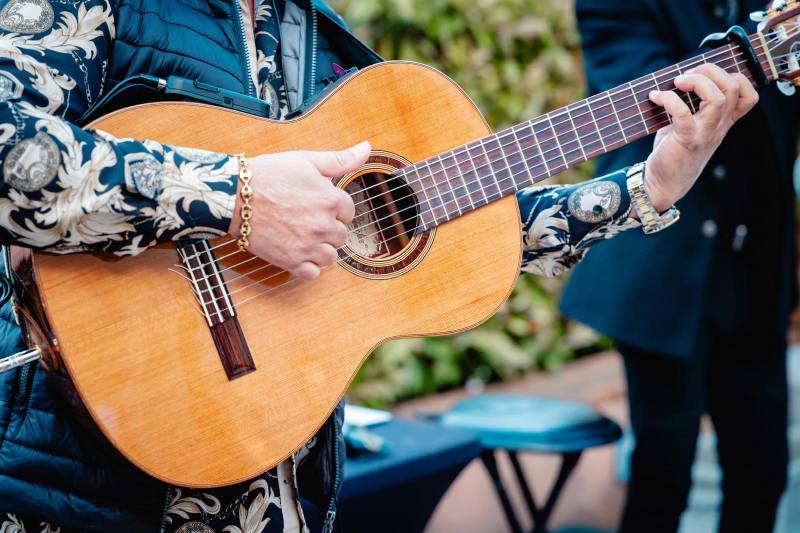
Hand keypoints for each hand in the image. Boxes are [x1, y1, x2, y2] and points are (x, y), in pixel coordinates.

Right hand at [228, 141, 370, 279]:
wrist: (233, 196)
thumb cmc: (267, 175)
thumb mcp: (306, 160)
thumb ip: (340, 159)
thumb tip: (366, 148)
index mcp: (331, 200)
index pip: (348, 212)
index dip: (333, 208)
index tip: (317, 204)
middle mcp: (324, 225)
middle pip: (341, 236)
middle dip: (328, 229)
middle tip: (306, 219)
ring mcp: (308, 245)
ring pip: (330, 257)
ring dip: (320, 249)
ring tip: (301, 236)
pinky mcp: (291, 261)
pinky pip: (313, 273)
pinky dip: (307, 266)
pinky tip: (296, 252)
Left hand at [643, 64, 758, 212]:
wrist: (663, 183)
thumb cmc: (674, 151)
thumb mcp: (690, 125)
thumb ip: (692, 106)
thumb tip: (677, 78)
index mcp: (723, 121)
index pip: (748, 96)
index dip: (734, 77)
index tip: (707, 75)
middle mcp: (719, 126)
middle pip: (733, 88)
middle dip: (711, 72)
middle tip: (687, 75)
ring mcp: (705, 133)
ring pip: (718, 98)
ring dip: (696, 82)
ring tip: (677, 82)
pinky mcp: (687, 139)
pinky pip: (683, 113)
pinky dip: (669, 99)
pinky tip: (656, 97)